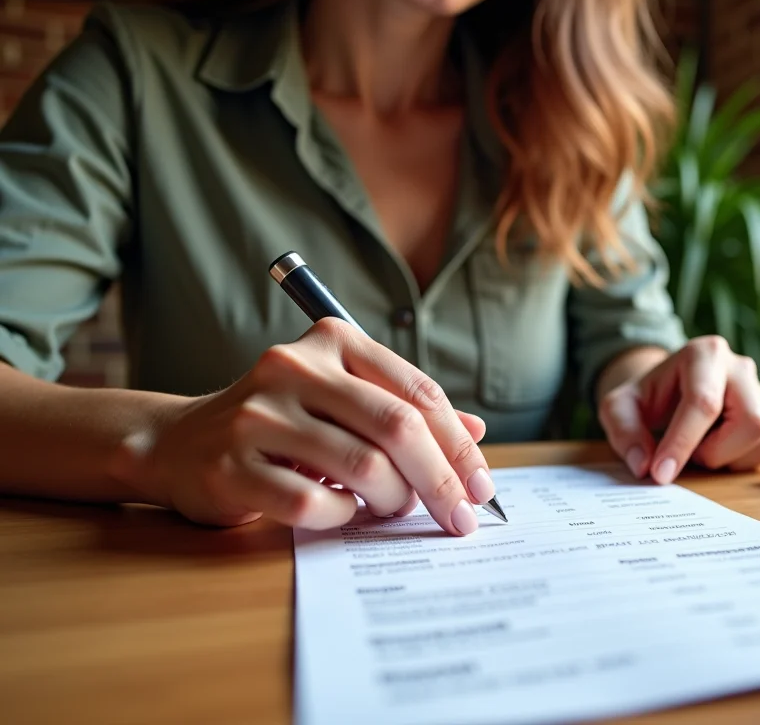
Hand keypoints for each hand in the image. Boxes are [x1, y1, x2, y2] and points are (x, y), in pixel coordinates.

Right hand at [130, 318, 493, 532]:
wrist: (178, 443)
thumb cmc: (281, 423)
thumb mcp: (343, 402)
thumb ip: (404, 410)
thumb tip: (475, 434)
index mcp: (331, 342)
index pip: (418, 393)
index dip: (458, 445)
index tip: (481, 486)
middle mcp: (293, 368)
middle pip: (398, 428)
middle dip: (441, 480)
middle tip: (460, 518)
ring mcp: (257, 415)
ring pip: (362, 467)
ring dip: (392, 501)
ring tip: (392, 509)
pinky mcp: (230, 465)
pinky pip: (312, 502)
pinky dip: (340, 516)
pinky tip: (341, 512)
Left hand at [597, 336, 759, 483]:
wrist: (672, 387)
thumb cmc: (649, 396)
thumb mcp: (620, 407)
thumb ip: (624, 431)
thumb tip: (643, 465)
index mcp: (704, 354)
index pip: (704, 403)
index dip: (682, 443)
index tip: (661, 473)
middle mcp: (741, 367)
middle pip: (752, 420)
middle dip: (716, 450)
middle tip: (692, 453)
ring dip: (732, 456)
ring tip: (706, 447)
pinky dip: (748, 459)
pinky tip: (725, 449)